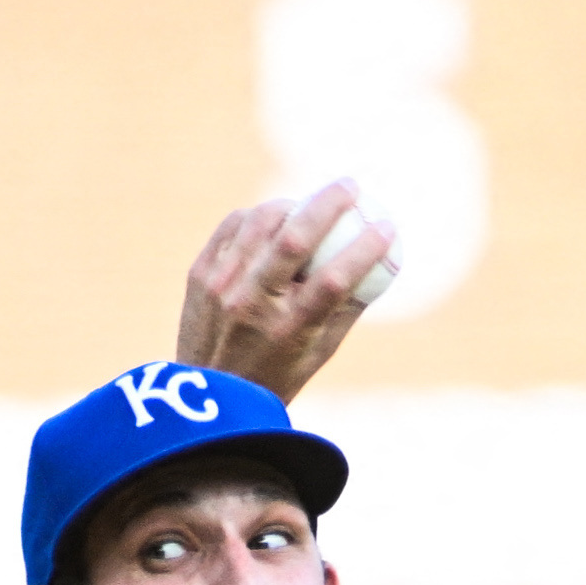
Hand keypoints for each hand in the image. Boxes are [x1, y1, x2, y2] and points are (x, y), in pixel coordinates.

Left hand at [176, 182, 399, 400]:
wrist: (208, 397)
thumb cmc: (277, 374)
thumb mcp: (320, 352)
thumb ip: (348, 307)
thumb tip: (383, 261)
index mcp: (288, 331)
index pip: (333, 280)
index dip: (365, 248)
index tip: (385, 224)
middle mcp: (252, 304)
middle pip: (294, 238)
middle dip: (328, 203)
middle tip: (351, 187)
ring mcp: (222, 286)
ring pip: (260, 222)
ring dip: (292, 205)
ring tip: (310, 203)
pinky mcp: (200, 274)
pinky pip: (234, 225)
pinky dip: (259, 216)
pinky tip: (275, 217)